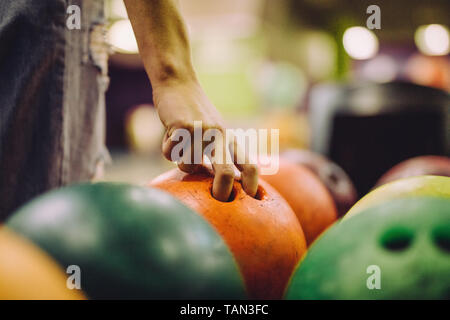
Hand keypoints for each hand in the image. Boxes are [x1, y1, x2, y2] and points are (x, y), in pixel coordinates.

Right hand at [153, 80, 258, 200]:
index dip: (252, 181)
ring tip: (180, 143)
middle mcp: (219, 137)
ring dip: (180, 160)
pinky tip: (169, 133)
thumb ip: (218, 153)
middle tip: (218, 199)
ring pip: (188, 166)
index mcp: (228, 139)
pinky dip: (166, 148)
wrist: (178, 83)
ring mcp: (201, 132)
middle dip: (222, 190)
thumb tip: (220, 182)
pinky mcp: (182, 127)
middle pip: (226, 171)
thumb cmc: (194, 112)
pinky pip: (170, 153)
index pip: (248, 162)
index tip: (252, 197)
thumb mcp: (213, 131)